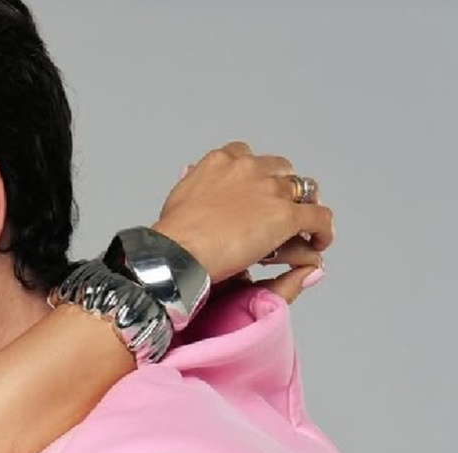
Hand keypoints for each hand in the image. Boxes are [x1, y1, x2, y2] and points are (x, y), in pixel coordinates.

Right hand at [152, 141, 333, 301]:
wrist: (178, 252)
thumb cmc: (173, 233)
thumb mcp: (180, 195)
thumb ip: (193, 181)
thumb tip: (193, 177)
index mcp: (222, 160)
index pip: (248, 156)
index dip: (255, 174)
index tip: (255, 189)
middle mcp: (249, 168)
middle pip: (281, 169)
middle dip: (282, 188)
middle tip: (280, 209)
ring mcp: (270, 190)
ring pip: (304, 190)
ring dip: (304, 206)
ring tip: (304, 226)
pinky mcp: (285, 215)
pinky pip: (318, 217)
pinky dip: (323, 230)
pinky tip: (320, 242)